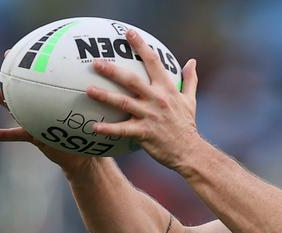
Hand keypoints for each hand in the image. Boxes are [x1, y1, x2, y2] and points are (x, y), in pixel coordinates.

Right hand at [0, 50, 98, 175]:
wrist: (85, 157)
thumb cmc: (92, 134)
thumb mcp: (100, 117)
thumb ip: (107, 101)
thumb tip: (127, 84)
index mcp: (60, 100)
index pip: (52, 78)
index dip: (45, 62)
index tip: (37, 45)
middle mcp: (46, 106)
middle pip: (33, 86)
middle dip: (22, 72)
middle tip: (6, 57)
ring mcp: (37, 120)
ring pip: (19, 106)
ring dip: (4, 98)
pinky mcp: (34, 136)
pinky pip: (18, 134)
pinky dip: (5, 134)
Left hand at [85, 29, 199, 169]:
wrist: (189, 151)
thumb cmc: (187, 125)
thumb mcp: (190, 100)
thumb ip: (190, 80)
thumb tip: (192, 62)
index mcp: (167, 89)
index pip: (153, 62)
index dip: (140, 46)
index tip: (127, 33)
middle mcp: (157, 100)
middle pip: (132, 80)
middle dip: (113, 70)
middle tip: (95, 63)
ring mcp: (150, 116)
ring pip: (124, 103)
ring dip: (105, 96)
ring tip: (88, 90)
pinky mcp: (144, 133)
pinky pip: (123, 130)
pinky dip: (108, 129)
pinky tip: (94, 127)